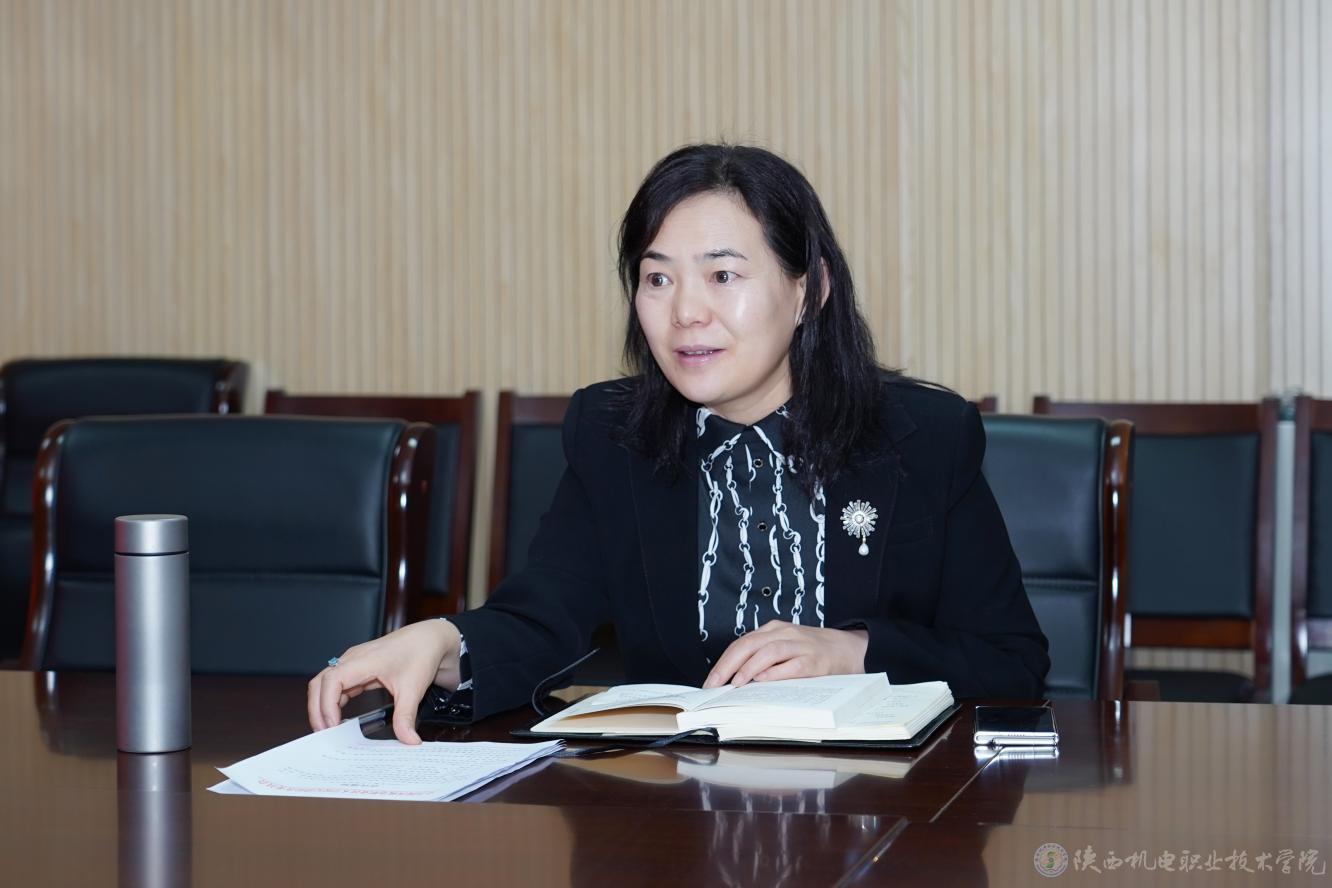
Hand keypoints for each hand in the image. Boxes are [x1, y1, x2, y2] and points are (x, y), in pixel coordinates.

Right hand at [307, 618, 462, 744]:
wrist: (428, 638)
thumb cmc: (420, 653)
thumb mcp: (413, 688)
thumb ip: (406, 716)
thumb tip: (408, 740)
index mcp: (364, 660)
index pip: (332, 680)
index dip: (327, 704)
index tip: (333, 725)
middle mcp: (353, 659)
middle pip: (320, 683)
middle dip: (317, 709)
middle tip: (324, 734)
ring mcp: (353, 663)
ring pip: (325, 684)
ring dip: (322, 706)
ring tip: (329, 730)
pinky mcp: (356, 669)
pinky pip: (336, 686)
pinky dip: (333, 702)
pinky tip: (339, 719)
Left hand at [703, 621, 868, 688]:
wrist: (848, 649)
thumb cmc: (811, 652)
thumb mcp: (784, 648)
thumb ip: (762, 658)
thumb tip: (732, 680)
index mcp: (774, 630)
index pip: (742, 643)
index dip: (723, 662)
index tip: (710, 682)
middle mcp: (785, 634)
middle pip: (750, 645)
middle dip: (728, 666)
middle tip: (715, 685)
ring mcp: (801, 646)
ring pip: (768, 652)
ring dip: (749, 668)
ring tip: (736, 684)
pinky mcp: (814, 661)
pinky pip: (791, 666)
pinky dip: (775, 674)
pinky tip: (763, 682)